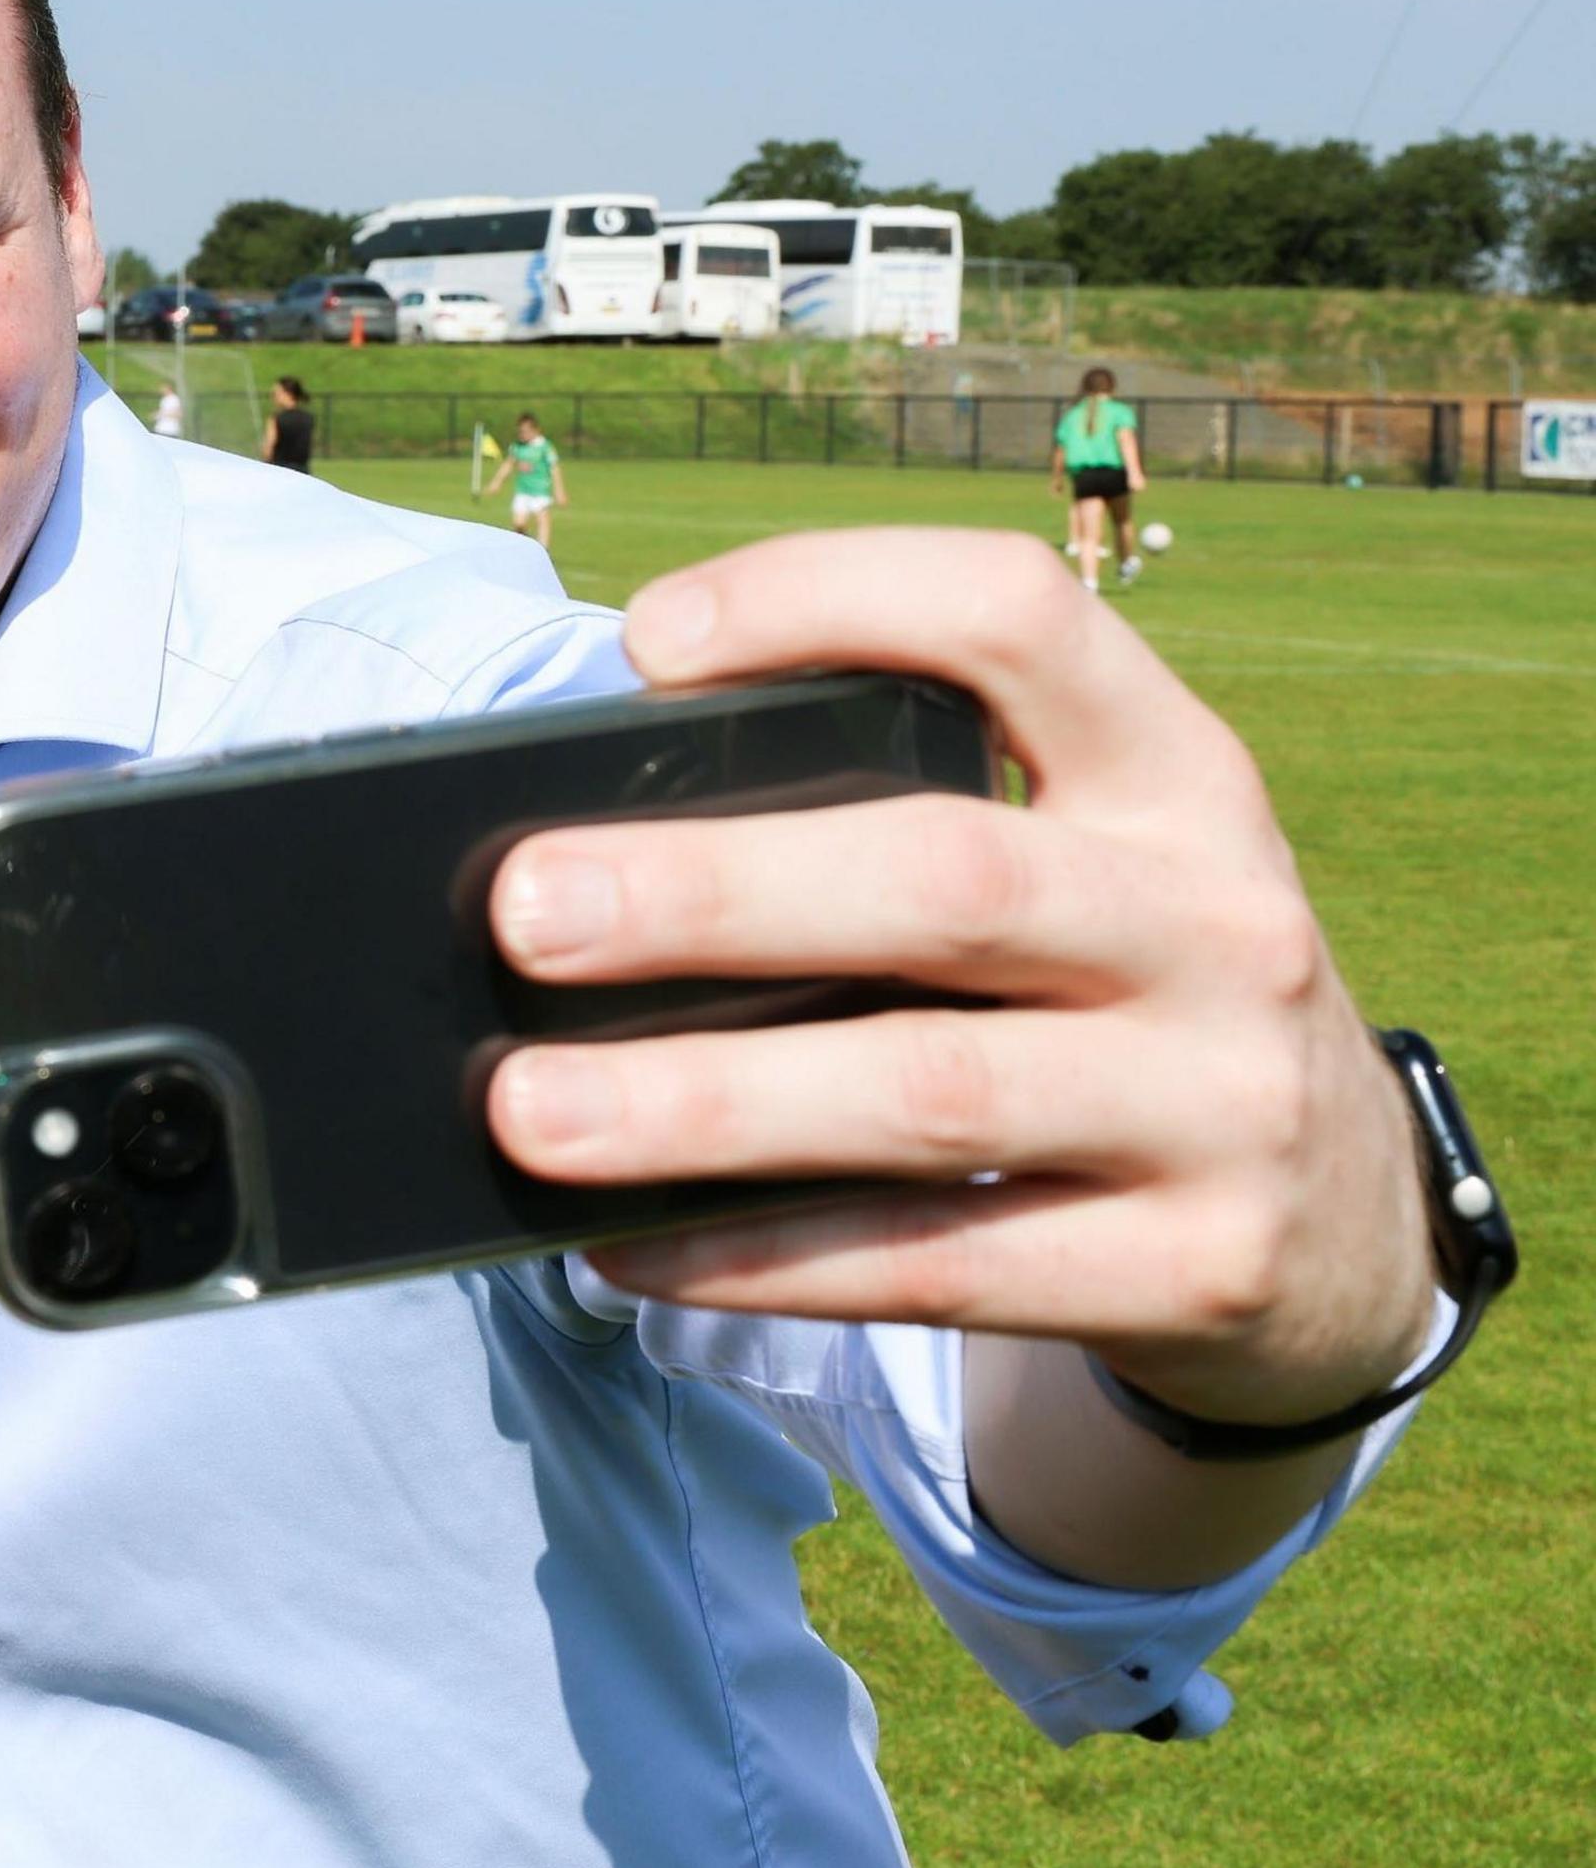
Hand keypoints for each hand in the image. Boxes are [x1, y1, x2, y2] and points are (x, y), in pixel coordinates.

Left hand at [485, 529, 1431, 1427]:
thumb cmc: (1121, 999)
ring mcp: (1223, 1105)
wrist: (1345, 1230)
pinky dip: (763, 1258)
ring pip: (929, 1094)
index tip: (646, 640)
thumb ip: (899, 832)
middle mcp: (1220, 921)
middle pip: (947, 879)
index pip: (1016, 619)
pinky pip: (937, 1266)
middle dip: (714, 894)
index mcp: (1175, 776)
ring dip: (706, 1104)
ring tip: (529, 1112)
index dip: (830, 596)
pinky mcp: (1196, 1271)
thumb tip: (592, 858)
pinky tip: (629, 1248)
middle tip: (523, 912)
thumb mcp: (1086, 871)